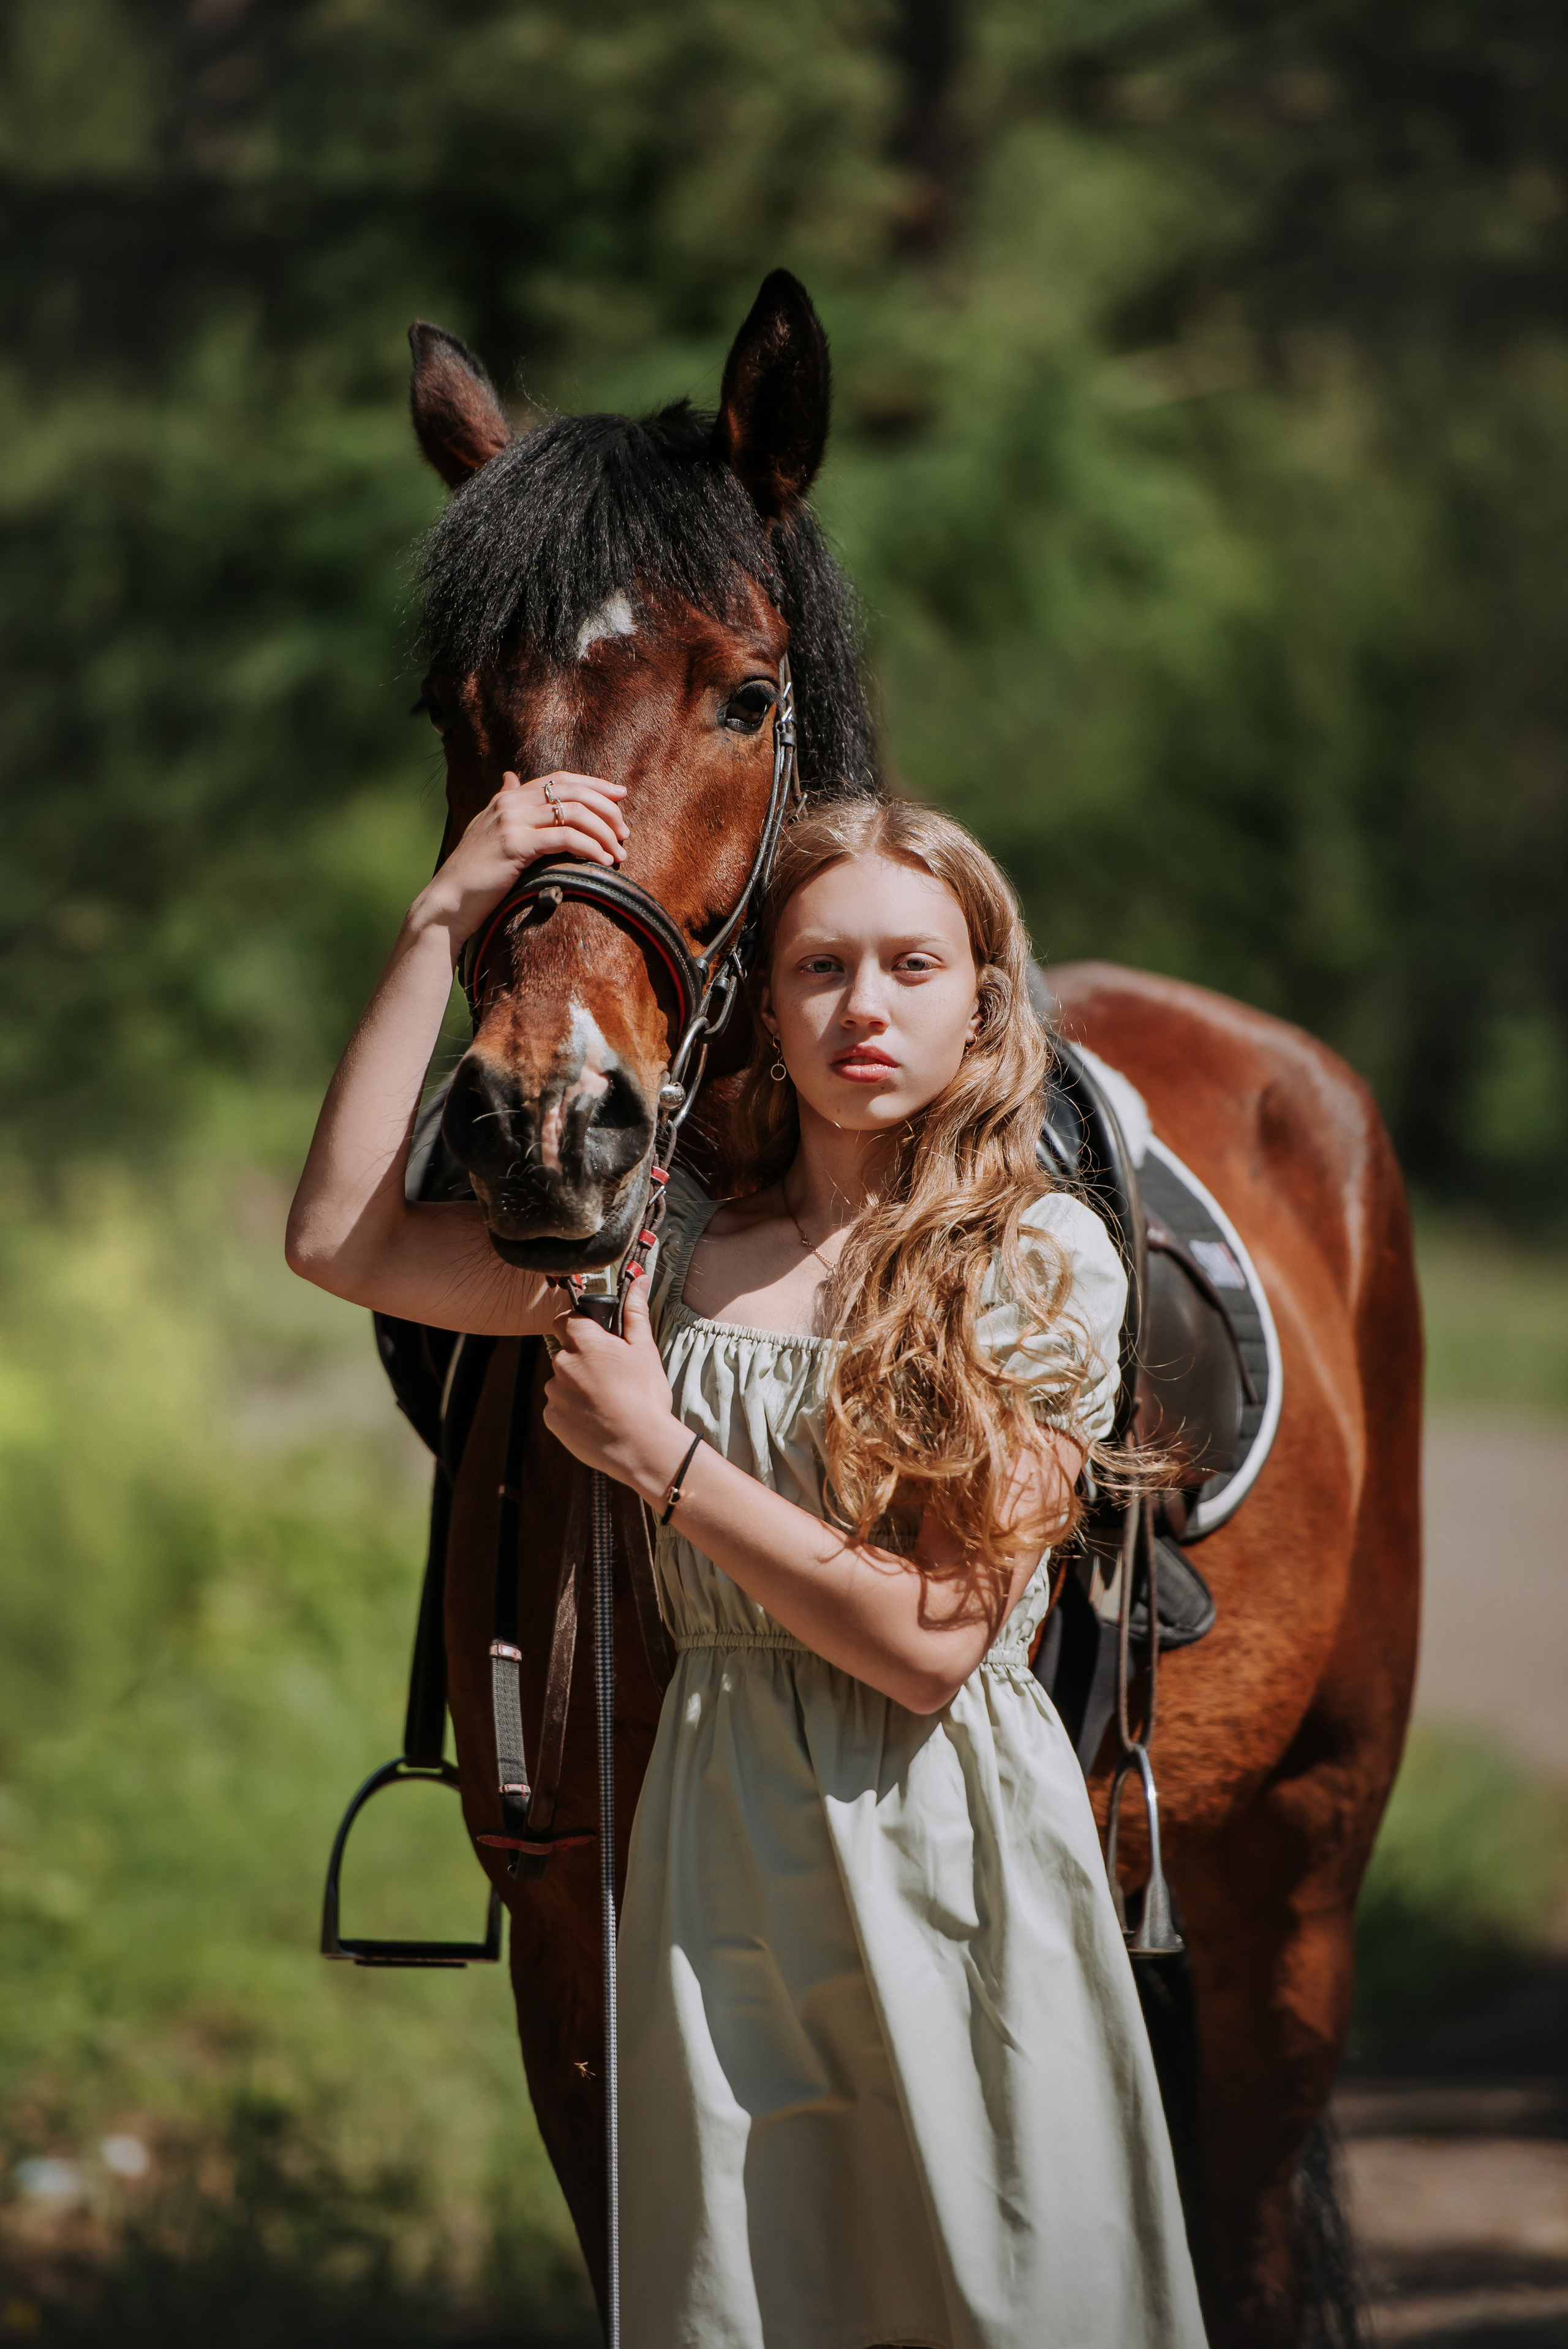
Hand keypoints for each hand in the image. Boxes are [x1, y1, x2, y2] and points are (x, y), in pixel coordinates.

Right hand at [412, 769, 628, 947]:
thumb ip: (505, 803)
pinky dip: (591, 848)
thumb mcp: (488, 830)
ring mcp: (512, 821)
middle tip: (625, 830)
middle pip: (572, 791)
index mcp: (508, 797)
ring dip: (604, 832)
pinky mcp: (516, 844)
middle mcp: (510, 802)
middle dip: (606, 808)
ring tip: (620, 852)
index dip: (594, 784)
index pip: (560, 779)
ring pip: (574, 813)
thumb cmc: (473, 874)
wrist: (448, 902)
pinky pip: (566, 838)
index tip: (620, 794)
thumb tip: (510, 776)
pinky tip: (603, 861)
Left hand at [541, 1276, 689, 1503]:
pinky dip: (572, 1411)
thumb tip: (637, 1279)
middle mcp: (562, 1364)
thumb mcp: (644, 1349)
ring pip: (561, 1381)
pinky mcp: (551, 1418)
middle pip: (565, 1352)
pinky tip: (596, 1419)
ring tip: (605, 1402)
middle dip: (582, 1359)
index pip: (565, 1319)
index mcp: (584, 1342)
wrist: (641, 1446)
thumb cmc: (646, 1395)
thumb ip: (634, 1312)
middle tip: (610, 1376)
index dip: (579, 1325)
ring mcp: (553, 1393)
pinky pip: (558, 1407)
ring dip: (576, 1386)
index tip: (594, 1337)